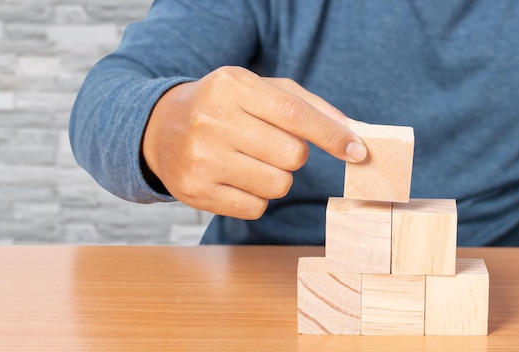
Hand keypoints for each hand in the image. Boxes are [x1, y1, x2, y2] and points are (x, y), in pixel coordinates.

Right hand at [142, 66, 366, 219]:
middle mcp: (212, 121)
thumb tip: (351, 133)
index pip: (294, 114)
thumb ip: (307, 106)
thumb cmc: (223, 107)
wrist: (161, 129)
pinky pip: (255, 207)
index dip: (331, 135)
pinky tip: (235, 179)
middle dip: (294, 155)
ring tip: (250, 161)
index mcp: (232, 86)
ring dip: (276, 177)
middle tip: (271, 146)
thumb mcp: (258, 90)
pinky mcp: (195, 192)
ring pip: (277, 185)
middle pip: (292, 155)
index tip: (357, 150)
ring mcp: (201, 159)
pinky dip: (255, 196)